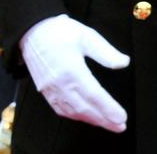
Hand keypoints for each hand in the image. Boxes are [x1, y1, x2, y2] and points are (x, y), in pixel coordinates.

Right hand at [20, 14, 129, 132]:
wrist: (32, 31)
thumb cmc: (59, 31)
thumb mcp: (86, 35)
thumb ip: (106, 51)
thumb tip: (124, 63)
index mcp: (71, 69)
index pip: (94, 95)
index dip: (109, 109)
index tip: (122, 118)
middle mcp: (60, 83)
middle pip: (85, 109)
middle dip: (104, 120)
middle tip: (120, 126)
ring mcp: (50, 89)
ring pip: (73, 112)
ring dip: (91, 120)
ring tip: (108, 123)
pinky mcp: (45, 90)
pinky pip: (61, 109)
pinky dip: (75, 116)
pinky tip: (86, 117)